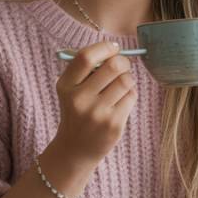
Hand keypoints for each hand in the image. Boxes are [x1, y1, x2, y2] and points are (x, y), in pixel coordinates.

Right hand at [52, 41, 137, 164]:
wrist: (75, 149)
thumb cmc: (77, 111)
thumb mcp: (70, 90)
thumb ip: (86, 69)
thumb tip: (114, 50)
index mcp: (66, 86)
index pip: (86, 57)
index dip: (105, 48)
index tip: (113, 48)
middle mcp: (79, 99)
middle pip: (113, 66)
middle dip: (123, 62)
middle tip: (123, 65)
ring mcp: (97, 113)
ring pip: (126, 81)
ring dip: (128, 79)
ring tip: (121, 85)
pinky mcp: (113, 124)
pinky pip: (132, 97)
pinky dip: (130, 94)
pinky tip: (122, 100)